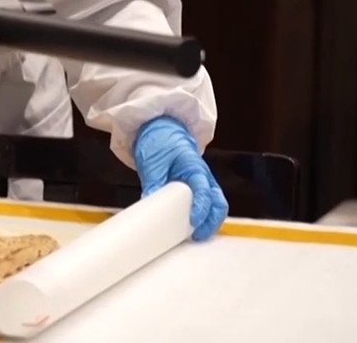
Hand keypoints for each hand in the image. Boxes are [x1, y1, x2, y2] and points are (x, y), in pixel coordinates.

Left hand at [132, 116, 228, 240]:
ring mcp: (203, 181)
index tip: (194, 222)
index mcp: (194, 167)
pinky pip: (208, 203)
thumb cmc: (159, 142)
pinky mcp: (197, 186)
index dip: (201, 208)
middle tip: (198, 235)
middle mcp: (204, 175)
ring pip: (217, 204)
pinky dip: (206, 216)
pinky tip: (194, 227)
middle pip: (218, 201)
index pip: (204, 191)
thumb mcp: (152, 162)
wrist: (160, 130)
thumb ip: (153, 182)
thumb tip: (148, 203)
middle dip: (213, 220)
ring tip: (197, 235)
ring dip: (211, 220)